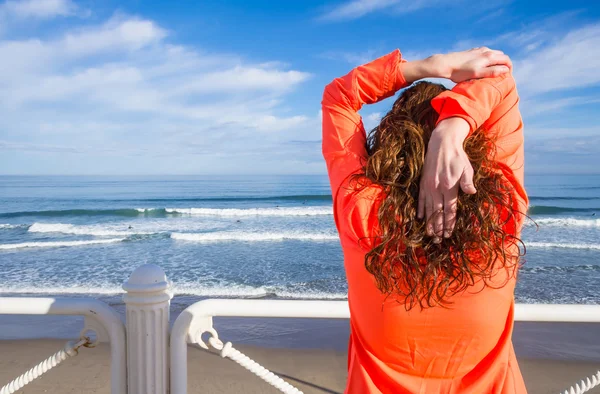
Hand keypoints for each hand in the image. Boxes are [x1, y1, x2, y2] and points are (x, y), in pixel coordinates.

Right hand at [417, 118, 474, 241]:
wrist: (441, 143)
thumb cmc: (457, 156)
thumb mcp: (467, 168)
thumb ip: (467, 181)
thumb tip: (471, 192)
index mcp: (449, 186)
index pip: (449, 210)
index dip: (449, 223)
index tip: (448, 234)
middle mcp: (437, 188)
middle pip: (438, 213)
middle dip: (438, 228)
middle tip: (439, 241)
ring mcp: (428, 186)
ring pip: (429, 208)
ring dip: (429, 222)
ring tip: (430, 234)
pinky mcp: (423, 183)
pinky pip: (421, 199)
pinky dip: (421, 209)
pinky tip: (420, 218)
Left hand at [430, 47, 511, 82]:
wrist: (445, 64)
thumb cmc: (460, 72)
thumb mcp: (477, 74)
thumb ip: (492, 71)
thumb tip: (505, 70)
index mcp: (489, 56)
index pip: (506, 60)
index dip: (509, 69)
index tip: (507, 77)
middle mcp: (486, 50)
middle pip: (501, 56)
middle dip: (504, 65)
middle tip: (501, 75)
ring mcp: (479, 50)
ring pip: (493, 54)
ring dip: (496, 61)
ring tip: (492, 71)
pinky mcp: (472, 51)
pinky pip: (485, 53)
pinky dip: (488, 59)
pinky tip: (481, 66)